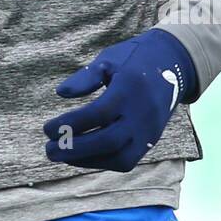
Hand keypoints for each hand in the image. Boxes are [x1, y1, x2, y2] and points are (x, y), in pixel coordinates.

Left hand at [42, 28, 197, 172]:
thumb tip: (60, 93)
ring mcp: (149, 131)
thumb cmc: (133, 59)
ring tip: (62, 155)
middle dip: (76, 149)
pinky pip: (128, 160)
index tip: (47, 129)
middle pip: (109, 141)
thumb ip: (85, 78)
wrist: (174, 65)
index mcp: (129, 89)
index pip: (98, 114)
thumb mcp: (108, 60)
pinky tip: (82, 156)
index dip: (71, 124)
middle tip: (49, 150)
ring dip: (88, 161)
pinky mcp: (151, 141)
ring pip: (120, 158)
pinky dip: (102, 162)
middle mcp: (141, 114)